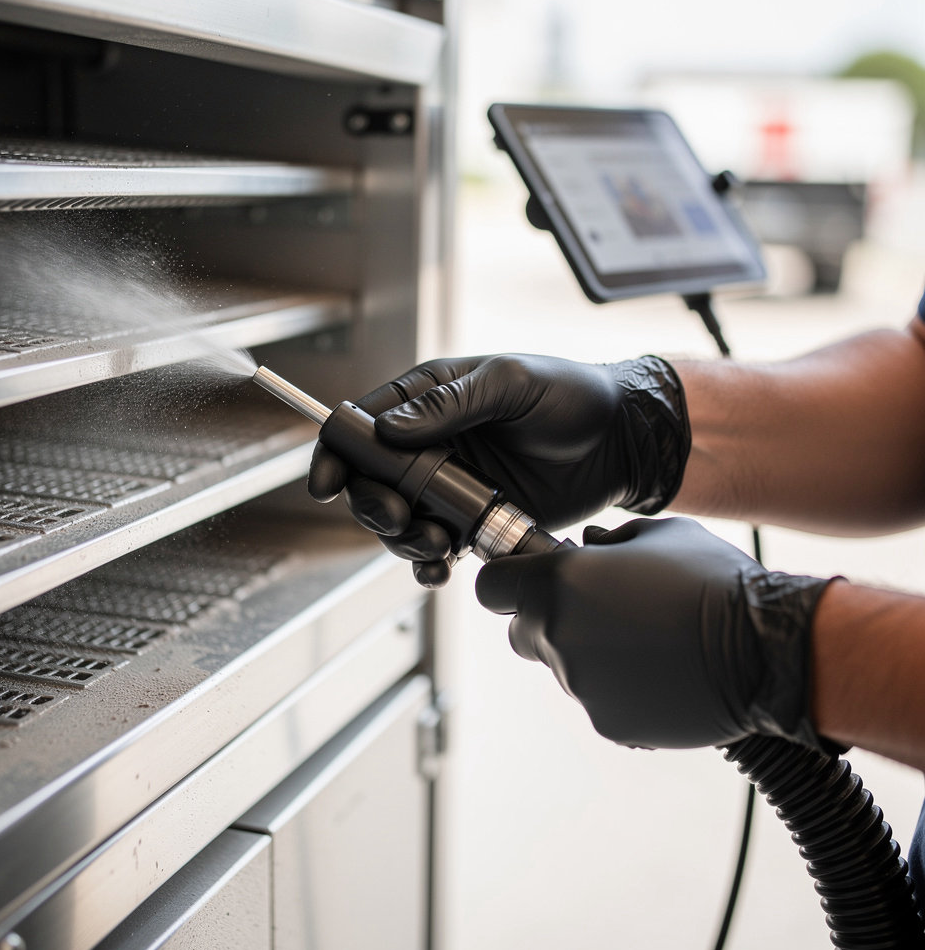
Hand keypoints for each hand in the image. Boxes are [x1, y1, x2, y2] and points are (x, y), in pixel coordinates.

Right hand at [307, 353, 689, 586]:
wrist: (622, 442)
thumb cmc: (571, 396)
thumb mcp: (509, 382)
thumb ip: (449, 404)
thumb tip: (388, 431)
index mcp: (428, 400)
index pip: (361, 426)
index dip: (335, 455)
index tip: (327, 486)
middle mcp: (430, 445)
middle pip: (371, 482)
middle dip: (373, 506)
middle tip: (401, 518)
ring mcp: (450, 486)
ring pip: (399, 522)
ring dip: (403, 539)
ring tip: (438, 542)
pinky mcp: (473, 520)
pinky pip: (435, 549)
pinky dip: (428, 563)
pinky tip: (441, 567)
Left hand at [476, 517, 835, 750]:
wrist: (764, 649)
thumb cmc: (712, 581)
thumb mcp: (657, 535)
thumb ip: (608, 542)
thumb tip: (588, 547)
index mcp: (558, 584)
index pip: (491, 588)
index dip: (507, 584)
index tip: (524, 584)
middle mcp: (558, 635)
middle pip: (522, 633)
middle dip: (547, 623)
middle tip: (597, 613)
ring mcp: (580, 684)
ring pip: (564, 668)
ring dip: (590, 656)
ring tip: (646, 643)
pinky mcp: (608, 722)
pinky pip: (599, 701)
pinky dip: (619, 691)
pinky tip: (660, 673)